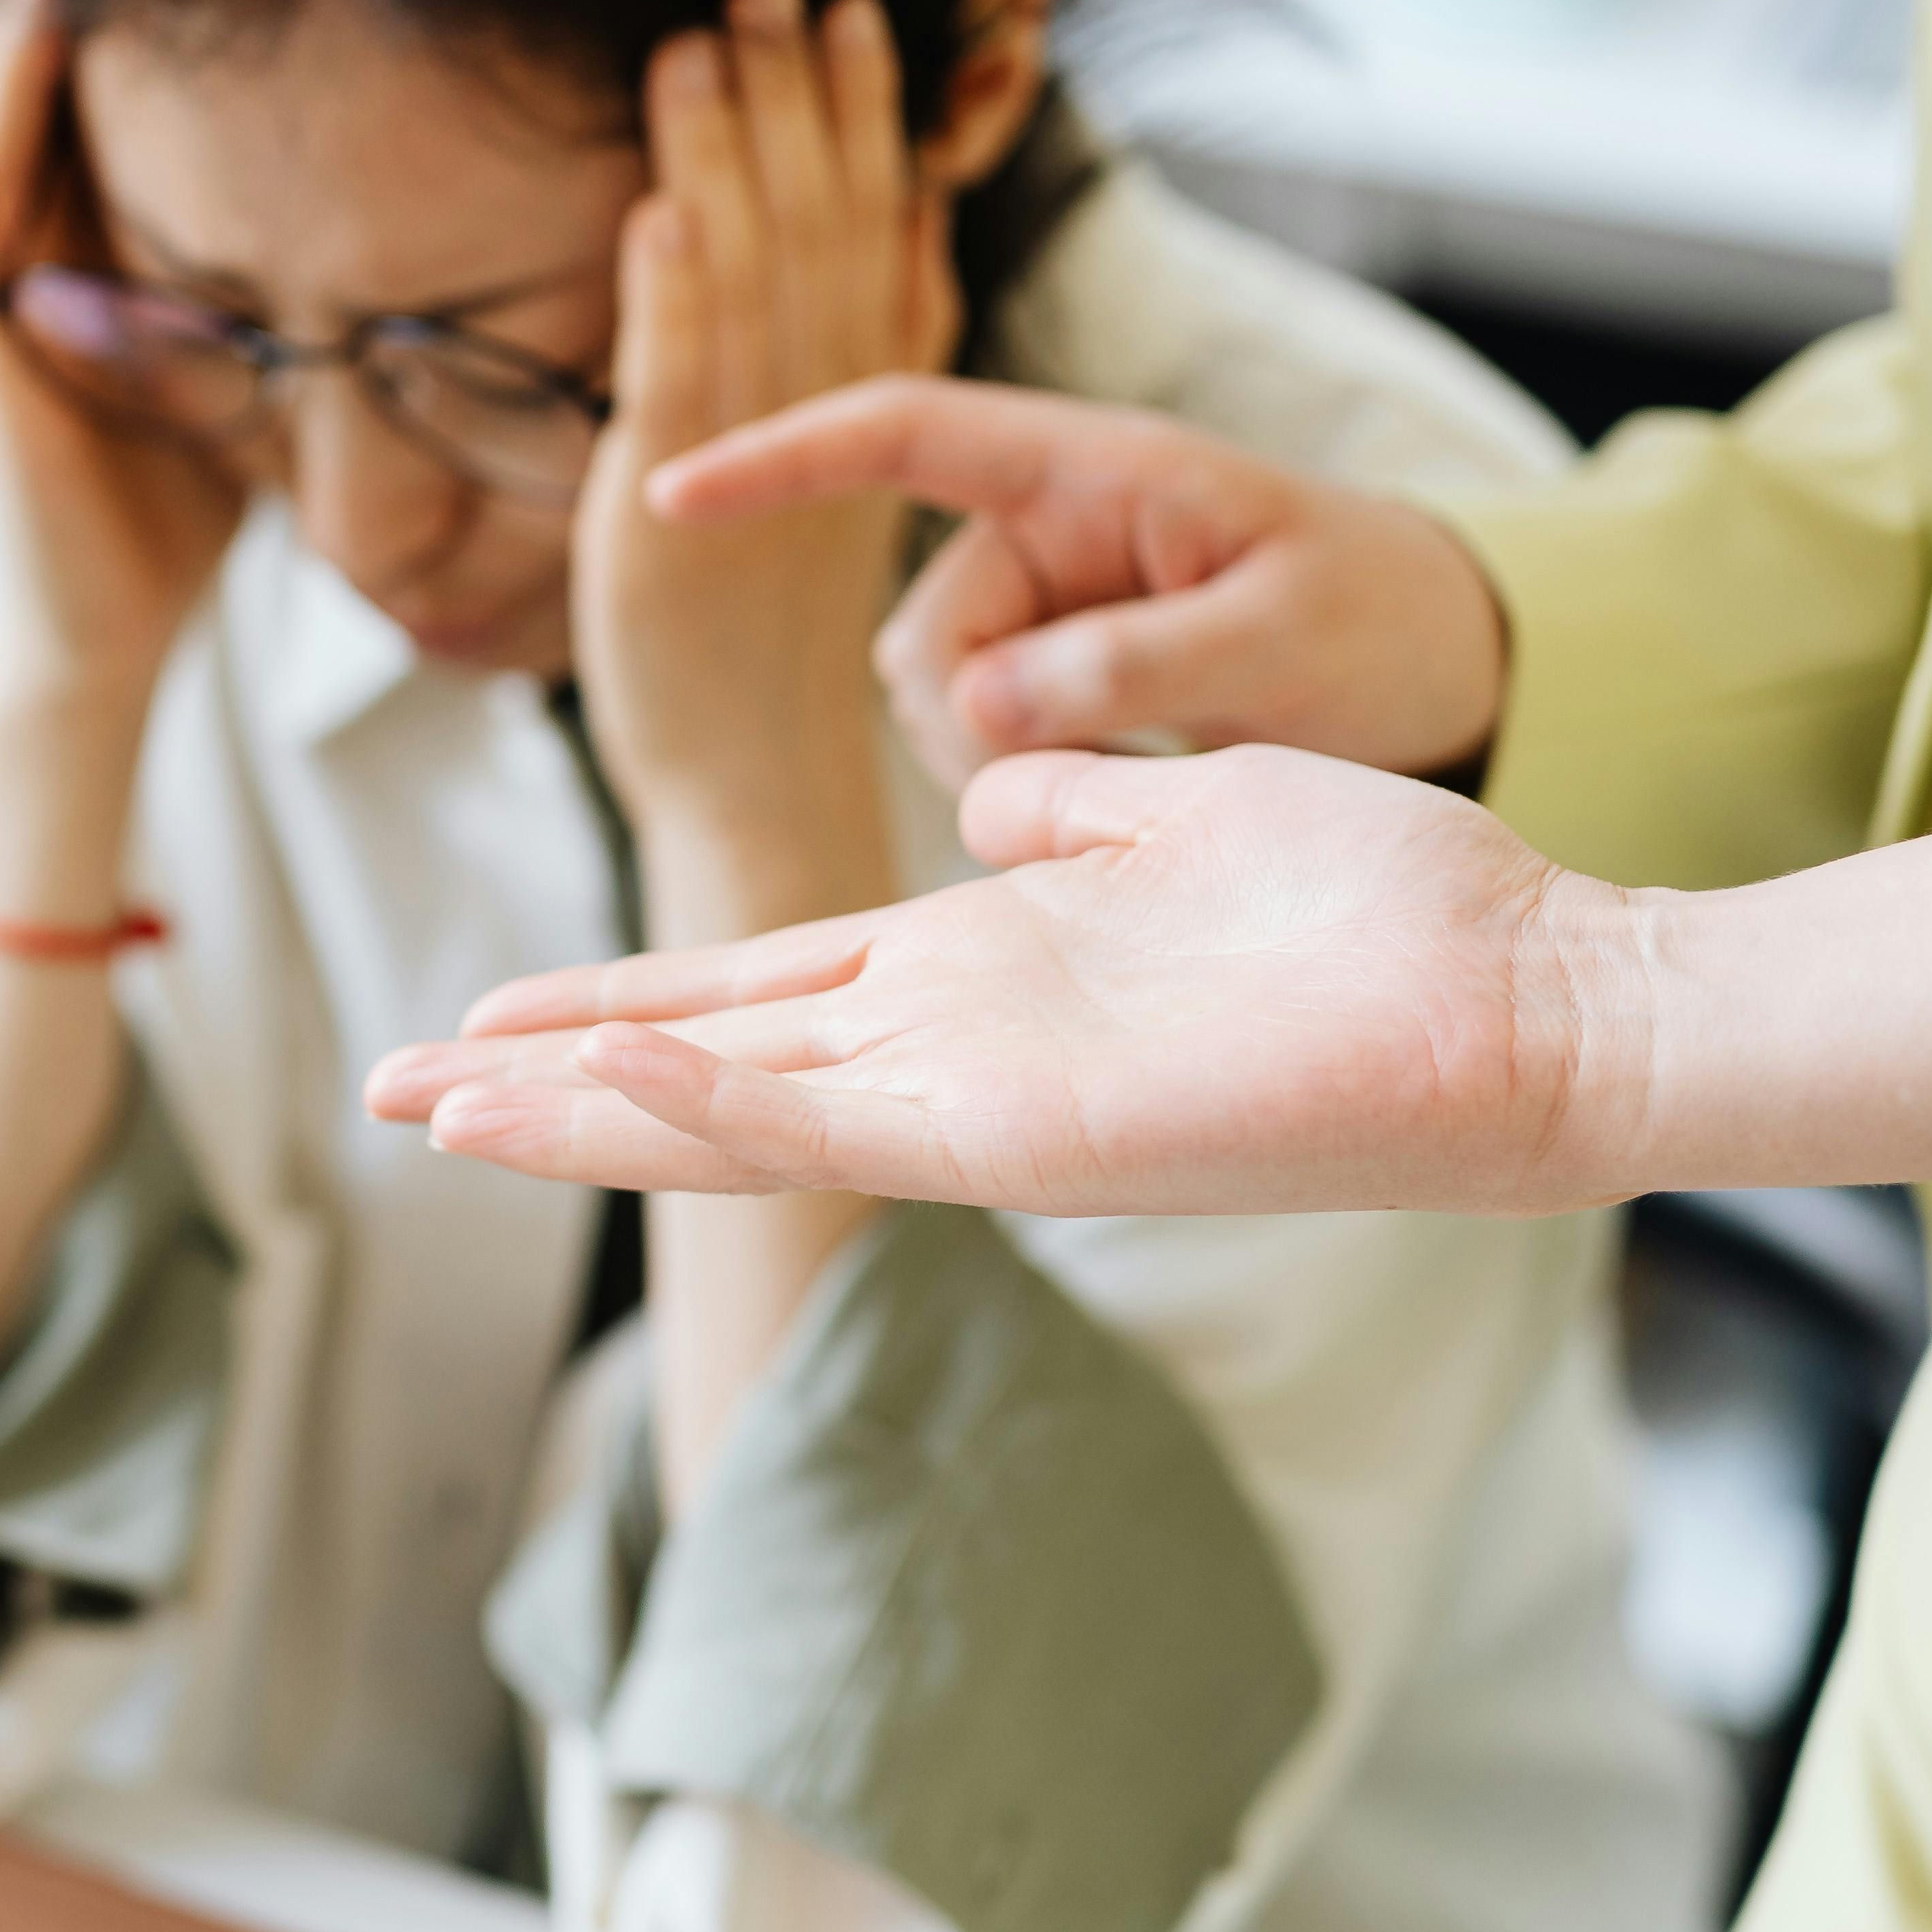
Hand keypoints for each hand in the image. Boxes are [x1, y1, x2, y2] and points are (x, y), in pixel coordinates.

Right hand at [0, 0, 244, 720]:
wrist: (99, 627)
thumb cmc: (170, 505)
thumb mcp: (241, 367)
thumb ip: (274, 289)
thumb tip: (392, 227)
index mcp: (108, 255)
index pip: (114, 108)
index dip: (127, 10)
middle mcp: (45, 263)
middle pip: (44, 103)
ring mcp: (8, 312)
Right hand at [362, 743, 1646, 1218]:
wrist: (1540, 999)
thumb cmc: (1393, 912)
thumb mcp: (1190, 816)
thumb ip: (1075, 817)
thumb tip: (988, 796)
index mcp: (982, 972)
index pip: (753, 992)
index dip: (615, 1003)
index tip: (485, 1017)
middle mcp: (960, 1050)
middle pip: (706, 1064)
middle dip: (544, 1082)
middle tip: (392, 1093)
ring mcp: (988, 1105)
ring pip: (740, 1111)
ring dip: (587, 1109)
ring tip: (441, 1102)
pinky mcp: (1037, 1136)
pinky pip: (849, 1120)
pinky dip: (722, 1106)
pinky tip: (612, 1085)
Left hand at [576, 0, 954, 851]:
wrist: (755, 789)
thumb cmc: (775, 650)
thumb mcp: (830, 488)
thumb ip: (842, 376)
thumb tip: (857, 265)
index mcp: (875, 416)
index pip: (885, 238)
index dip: (875, 126)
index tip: (868, 16)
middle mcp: (829, 429)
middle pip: (823, 234)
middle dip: (797, 103)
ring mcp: (754, 471)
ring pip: (753, 286)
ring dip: (725, 160)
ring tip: (700, 44)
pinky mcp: (671, 520)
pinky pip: (681, 392)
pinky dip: (670, 297)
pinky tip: (658, 207)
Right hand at [648, 377, 1510, 789]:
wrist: (1442, 663)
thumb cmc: (1378, 615)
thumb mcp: (1279, 633)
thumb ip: (1131, 662)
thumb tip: (978, 708)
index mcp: (1092, 469)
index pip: (902, 432)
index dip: (781, 460)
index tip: (671, 493)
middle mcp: (1045, 528)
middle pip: (919, 631)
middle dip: (969, 717)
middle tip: (1088, 774)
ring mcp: (1044, 607)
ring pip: (936, 700)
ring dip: (999, 760)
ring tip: (1136, 774)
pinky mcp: (1053, 680)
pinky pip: (979, 739)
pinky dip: (1023, 779)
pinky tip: (1118, 788)